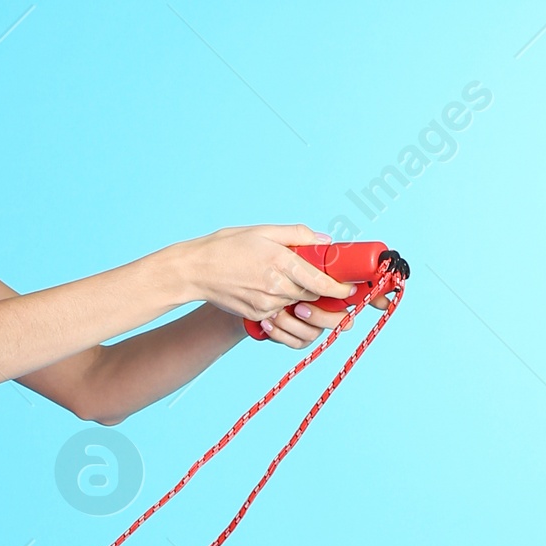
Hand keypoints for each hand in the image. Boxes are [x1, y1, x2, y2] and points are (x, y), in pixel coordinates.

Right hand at [182, 225, 360, 347]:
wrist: (195, 270)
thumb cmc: (227, 246)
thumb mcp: (263, 231)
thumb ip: (297, 235)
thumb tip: (323, 240)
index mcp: (282, 262)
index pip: (322, 282)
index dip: (340, 289)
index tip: (349, 289)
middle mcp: (276, 287)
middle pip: (313, 296)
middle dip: (322, 292)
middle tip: (326, 283)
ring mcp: (266, 304)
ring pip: (297, 304)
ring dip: (301, 296)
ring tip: (289, 280)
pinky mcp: (257, 315)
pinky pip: (280, 311)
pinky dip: (282, 303)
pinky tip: (269, 288)